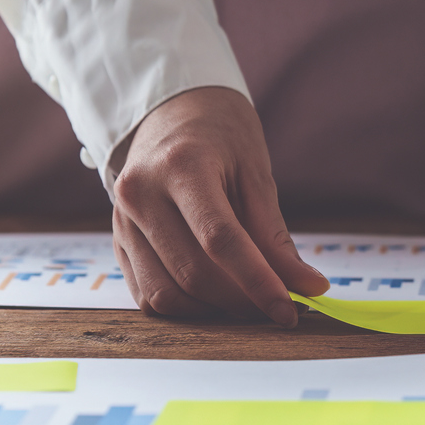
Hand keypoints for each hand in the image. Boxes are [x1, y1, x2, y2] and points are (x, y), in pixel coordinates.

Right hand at [110, 86, 328, 325]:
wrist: (172, 113)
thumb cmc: (221, 137)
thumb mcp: (256, 172)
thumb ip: (274, 235)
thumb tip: (307, 286)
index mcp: (180, 166)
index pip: (220, 241)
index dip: (258, 283)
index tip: (290, 312)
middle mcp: (140, 195)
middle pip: (194, 273)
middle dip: (242, 301)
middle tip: (280, 305)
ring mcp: (121, 220)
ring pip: (167, 294)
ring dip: (214, 310)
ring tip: (248, 299)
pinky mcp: (117, 241)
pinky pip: (149, 295)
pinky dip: (187, 306)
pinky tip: (217, 295)